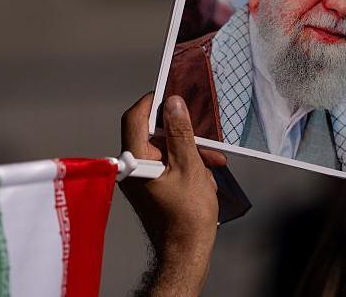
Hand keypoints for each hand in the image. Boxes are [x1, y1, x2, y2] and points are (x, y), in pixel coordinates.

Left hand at [119, 93, 226, 295]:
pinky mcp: (148, 187)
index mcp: (135, 161)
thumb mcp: (190, 166)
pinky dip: (184, 163)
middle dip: (180, 131)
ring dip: (188, 150)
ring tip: (214, 159)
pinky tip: (206, 172)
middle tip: (203, 129)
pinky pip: (164, 165)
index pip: (134, 118)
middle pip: (150, 133)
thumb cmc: (188, 213)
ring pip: (162, 150)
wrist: (185, 252)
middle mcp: (131, 168)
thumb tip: (174, 103)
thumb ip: (180, 132)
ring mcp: (138, 179)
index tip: (172, 94)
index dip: (152, 102)